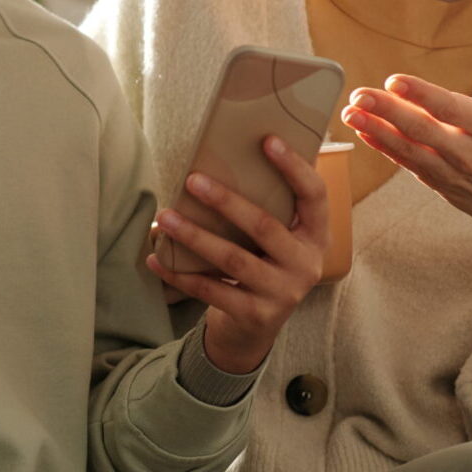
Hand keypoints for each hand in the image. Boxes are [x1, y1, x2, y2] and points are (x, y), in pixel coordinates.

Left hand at [147, 136, 327, 374]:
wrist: (255, 331)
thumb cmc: (261, 267)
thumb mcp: (277, 241)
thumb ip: (268, 209)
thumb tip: (227, 157)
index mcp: (316, 237)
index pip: (315, 196)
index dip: (294, 167)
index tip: (267, 139)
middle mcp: (306, 265)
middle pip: (264, 226)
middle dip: (226, 201)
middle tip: (192, 180)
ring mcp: (282, 293)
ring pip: (233, 259)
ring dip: (195, 236)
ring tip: (166, 217)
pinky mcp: (255, 315)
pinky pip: (212, 290)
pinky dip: (180, 274)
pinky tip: (156, 259)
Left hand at [341, 56, 471, 241]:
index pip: (451, 110)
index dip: (422, 95)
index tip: (394, 81)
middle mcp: (467, 153)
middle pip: (421, 129)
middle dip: (387, 111)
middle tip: (359, 95)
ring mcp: (448, 171)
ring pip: (407, 149)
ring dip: (375, 130)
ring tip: (349, 113)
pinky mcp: (436, 182)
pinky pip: (405, 162)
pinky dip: (382, 147)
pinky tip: (361, 131)